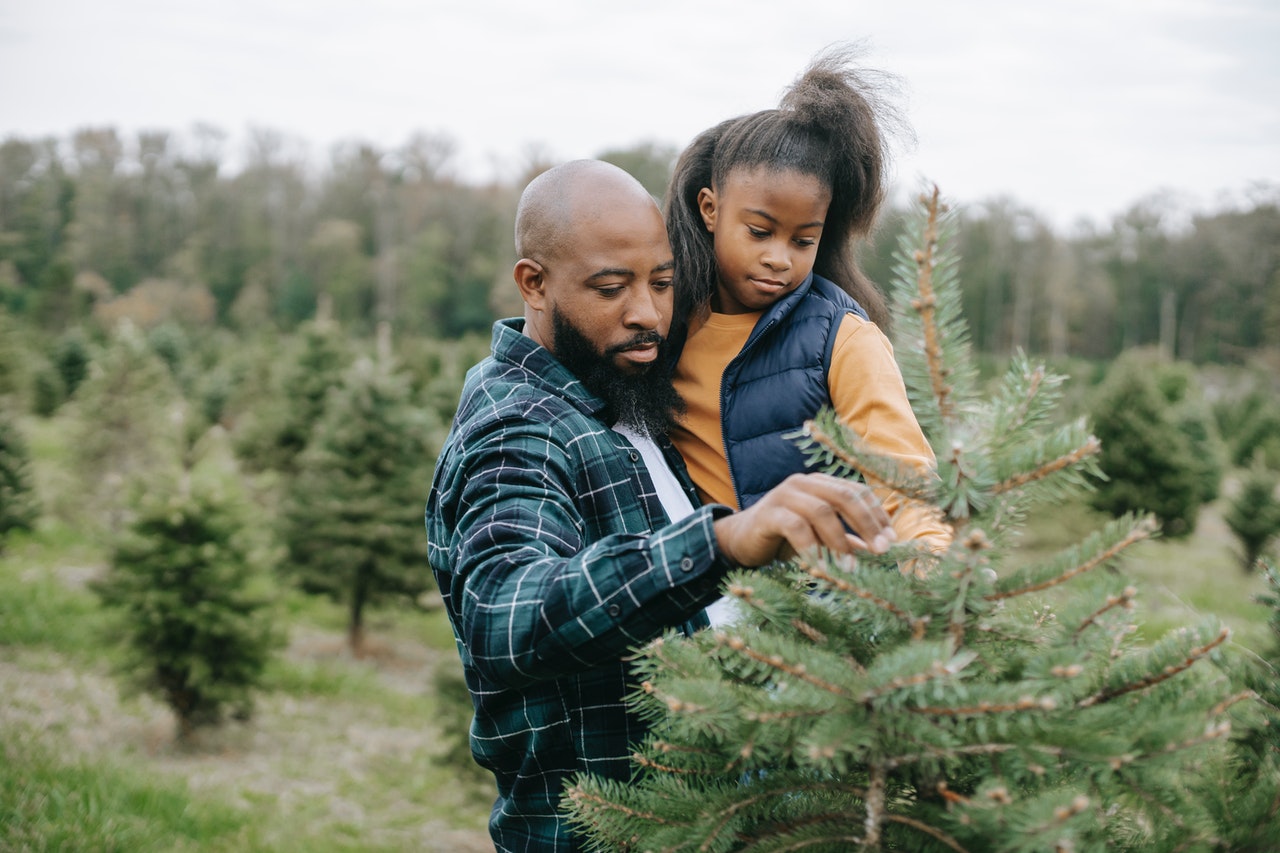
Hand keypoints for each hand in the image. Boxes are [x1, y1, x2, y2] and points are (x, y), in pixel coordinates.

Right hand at [712, 473, 894, 567]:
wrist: (739, 540)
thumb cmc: (784, 538)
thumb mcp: (820, 536)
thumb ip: (845, 537)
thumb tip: (878, 549)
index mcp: (819, 484)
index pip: (856, 491)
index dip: (876, 514)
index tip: (891, 540)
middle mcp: (803, 484)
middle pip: (844, 496)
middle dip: (866, 524)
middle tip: (880, 551)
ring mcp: (784, 496)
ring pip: (821, 510)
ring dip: (840, 540)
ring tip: (850, 567)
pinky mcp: (768, 513)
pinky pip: (795, 527)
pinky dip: (811, 547)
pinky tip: (820, 567)